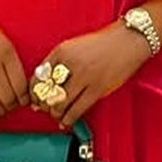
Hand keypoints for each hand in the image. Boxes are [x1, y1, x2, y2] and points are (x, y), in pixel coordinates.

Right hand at [0, 0, 30, 123]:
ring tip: (2, 111)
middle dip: (12, 107)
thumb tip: (19, 93)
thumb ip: (12, 64)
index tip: (24, 101)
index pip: (20, 86)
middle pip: (7, 98)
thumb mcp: (2, 40)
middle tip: (13, 107)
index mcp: (5, 51)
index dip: (24, 99)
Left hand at [31, 22, 153, 128]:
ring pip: (60, 103)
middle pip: (47, 92)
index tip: (35, 100)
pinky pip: (77, 109)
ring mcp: (84, 76)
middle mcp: (70, 63)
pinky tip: (67, 121)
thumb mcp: (74, 46)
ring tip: (57, 115)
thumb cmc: (101, 44)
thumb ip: (58, 62)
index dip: (34, 92)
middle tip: (46, 110)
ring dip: (55, 114)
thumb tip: (44, 85)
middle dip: (44, 105)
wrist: (127, 41)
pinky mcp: (97, 88)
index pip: (38, 76)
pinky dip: (69, 119)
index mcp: (61, 51)